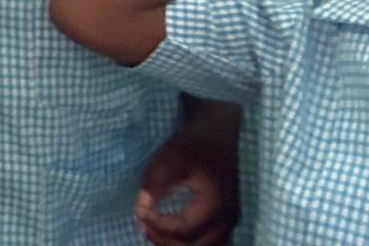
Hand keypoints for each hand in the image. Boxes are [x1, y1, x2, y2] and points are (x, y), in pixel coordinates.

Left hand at [136, 128, 238, 245]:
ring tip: (153, 231)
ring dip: (177, 244)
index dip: (159, 225)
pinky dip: (188, 242)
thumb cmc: (193, 145)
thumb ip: (155, 185)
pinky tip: (168, 232)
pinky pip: (209, 241)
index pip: (185, 229)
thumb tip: (141, 209)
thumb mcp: (169, 159)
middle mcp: (228, 218)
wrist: (216, 133)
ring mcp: (230, 221)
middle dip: (167, 242)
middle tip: (143, 227)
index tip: (139, 211)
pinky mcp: (225, 219)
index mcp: (216, 205)